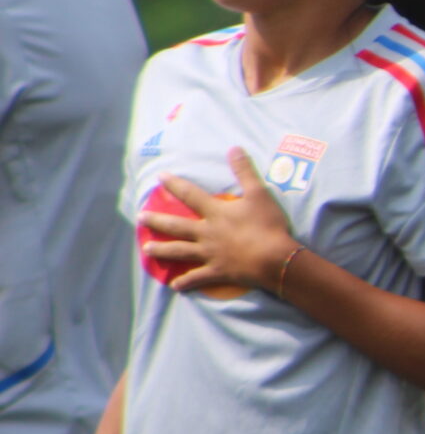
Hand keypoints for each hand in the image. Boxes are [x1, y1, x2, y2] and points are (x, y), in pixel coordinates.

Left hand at [144, 149, 298, 295]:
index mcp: (216, 213)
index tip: (160, 177)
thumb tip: (234, 148)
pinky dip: (185, 282)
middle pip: (177, 226)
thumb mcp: (259, 194)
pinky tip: (175, 285)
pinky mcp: (217, 272)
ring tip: (146, 249)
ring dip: (162, 250)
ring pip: (180, 251)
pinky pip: (197, 278)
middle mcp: (207, 233)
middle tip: (141, 218)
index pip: (191, 195)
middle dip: (157, 221)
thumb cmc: (267, 225)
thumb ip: (245, 171)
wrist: (274, 258)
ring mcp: (210, 254)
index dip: (175, 184)